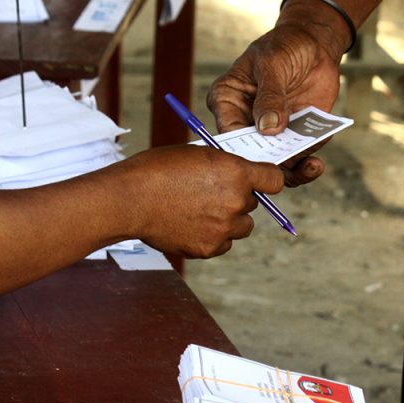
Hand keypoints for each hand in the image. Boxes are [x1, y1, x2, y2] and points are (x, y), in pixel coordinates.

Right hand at [115, 145, 284, 258]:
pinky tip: (191, 225)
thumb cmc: (157, 170)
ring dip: (229, 221)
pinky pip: (223, 244)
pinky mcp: (210, 248)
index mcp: (235, 172)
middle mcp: (236, 201)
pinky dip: (213, 237)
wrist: (129, 199)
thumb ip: (221, 165)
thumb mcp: (196, 154)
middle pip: (254, 204)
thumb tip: (235, 174)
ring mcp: (224, 228)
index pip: (274, 180)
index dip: (266, 180)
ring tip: (201, 211)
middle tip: (212, 194)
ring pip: (241, 227)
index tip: (260, 182)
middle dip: (238, 199)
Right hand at [207, 17, 342, 186]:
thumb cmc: (284, 46)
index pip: (227, 131)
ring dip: (291, 172)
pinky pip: (297, 160)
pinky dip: (306, 165)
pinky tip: (315, 163)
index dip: (240, 150)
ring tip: (310, 167)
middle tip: (286, 169)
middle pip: (249, 155)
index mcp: (227, 101)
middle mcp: (243, 122)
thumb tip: (267, 129)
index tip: (257, 161)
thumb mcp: (273, 64)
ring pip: (273, 165)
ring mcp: (269, 134)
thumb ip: (270, 95)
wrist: (315, 46)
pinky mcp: (293, 138)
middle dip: (267, 167)